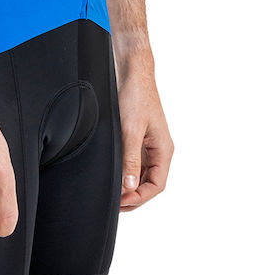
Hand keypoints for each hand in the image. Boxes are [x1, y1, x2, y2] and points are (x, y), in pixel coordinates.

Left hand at [117, 61, 172, 210]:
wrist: (132, 71)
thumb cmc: (136, 96)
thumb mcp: (130, 130)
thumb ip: (130, 159)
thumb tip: (130, 187)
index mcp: (164, 149)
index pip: (156, 185)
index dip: (139, 197)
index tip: (121, 201)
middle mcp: (159, 150)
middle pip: (150, 184)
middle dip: (133, 196)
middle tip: (113, 203)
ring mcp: (149, 145)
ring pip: (142, 175)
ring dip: (129, 186)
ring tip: (112, 193)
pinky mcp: (138, 139)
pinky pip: (135, 163)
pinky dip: (125, 173)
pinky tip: (113, 176)